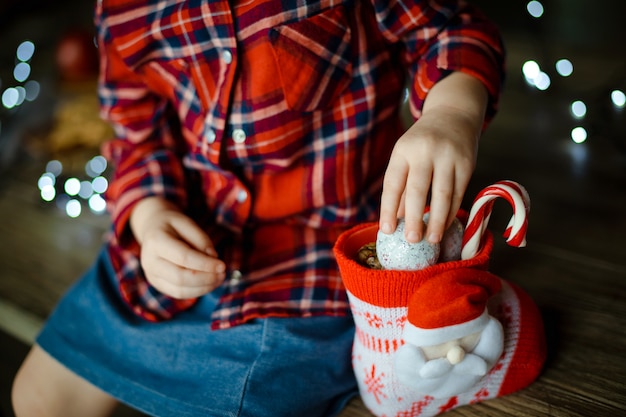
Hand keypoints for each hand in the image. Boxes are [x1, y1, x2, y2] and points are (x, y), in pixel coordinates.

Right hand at [130, 197, 225, 298]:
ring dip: (204, 288)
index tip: (222, 265)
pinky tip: (209, 283)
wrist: (152, 229)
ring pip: (180, 290)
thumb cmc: (172, 225)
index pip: (183, 258)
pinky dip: (197, 291)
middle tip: (222, 274)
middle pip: (180, 278)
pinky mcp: (157, 284)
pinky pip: (179, 293)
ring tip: (219, 278)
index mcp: (155, 241)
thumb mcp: (187, 223)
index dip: (205, 264)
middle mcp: (149, 261)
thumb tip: (213, 259)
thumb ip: (201, 240)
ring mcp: (151, 275)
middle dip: (205, 278)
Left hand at [379, 72, 487, 242]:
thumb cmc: (422, 142)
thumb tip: (395, 221)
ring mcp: (448, 157)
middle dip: (414, 217)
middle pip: (418, 189)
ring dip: (437, 220)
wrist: (453, 114)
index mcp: (403, 150)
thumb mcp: (406, 156)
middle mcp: (425, 151)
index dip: (388, 208)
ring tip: (431, 240)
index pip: (393, 183)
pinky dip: (451, 212)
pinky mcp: (467, 164)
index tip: (386, 230)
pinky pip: (458, 193)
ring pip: (442, 194)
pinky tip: (444, 225)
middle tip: (411, 240)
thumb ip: (401, 187)